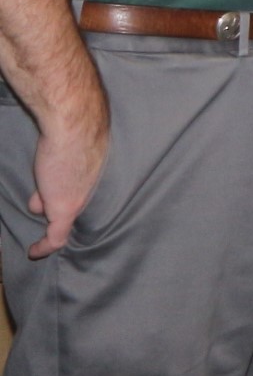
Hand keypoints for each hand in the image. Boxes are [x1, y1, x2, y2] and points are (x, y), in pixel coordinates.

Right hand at [27, 99, 107, 258]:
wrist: (74, 122)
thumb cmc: (74, 124)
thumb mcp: (72, 140)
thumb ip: (67, 151)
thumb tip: (55, 164)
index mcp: (96, 168)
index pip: (82, 185)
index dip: (70, 190)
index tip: (58, 195)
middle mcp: (91, 186)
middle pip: (69, 198)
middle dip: (53, 200)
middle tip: (40, 202)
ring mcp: (78, 198)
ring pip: (57, 213)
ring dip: (44, 212)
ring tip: (36, 222)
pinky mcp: (65, 208)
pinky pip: (56, 236)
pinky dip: (44, 247)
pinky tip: (33, 253)